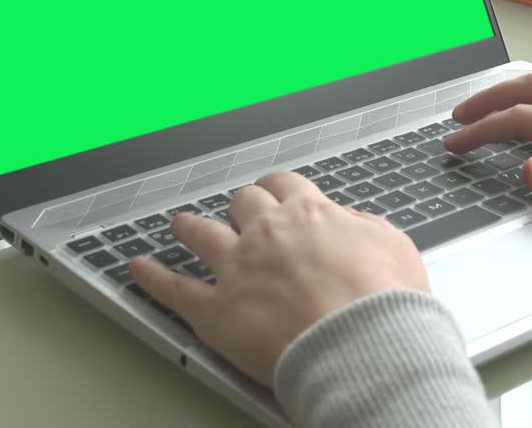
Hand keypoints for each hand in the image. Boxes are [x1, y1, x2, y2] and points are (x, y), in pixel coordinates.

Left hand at [128, 171, 428, 386]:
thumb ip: (366, 226)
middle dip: (240, 208)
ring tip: (181, 225)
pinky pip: (173, 289)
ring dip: (189, 227)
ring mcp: (236, 268)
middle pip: (241, 203)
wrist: (363, 344)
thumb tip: (350, 220)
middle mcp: (266, 233)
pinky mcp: (216, 309)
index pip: (283, 186)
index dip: (277, 190)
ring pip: (200, 234)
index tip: (275, 195)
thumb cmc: (386, 303)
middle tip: (238, 214)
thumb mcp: (394, 246)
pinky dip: (152, 277)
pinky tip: (138, 268)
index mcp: (309, 214)